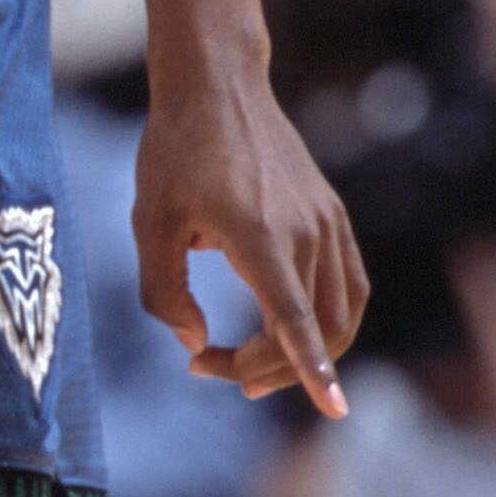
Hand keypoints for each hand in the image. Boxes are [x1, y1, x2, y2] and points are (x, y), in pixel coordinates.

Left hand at [134, 68, 365, 417]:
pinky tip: (285, 331)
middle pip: (314, 329)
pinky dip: (325, 322)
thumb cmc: (174, 152)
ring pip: (339, 314)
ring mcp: (328, 222)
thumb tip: (196, 344)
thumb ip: (164, 292)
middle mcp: (305, 230)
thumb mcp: (148, 223)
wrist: (218, 85)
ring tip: (248, 367)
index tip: (334, 410)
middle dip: (270, 368)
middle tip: (213, 370)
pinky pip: (347, 286)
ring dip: (302, 353)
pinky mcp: (333, 216)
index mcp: (258, 232)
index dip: (311, 368)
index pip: (294, 316)